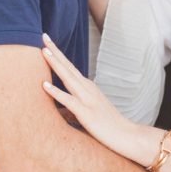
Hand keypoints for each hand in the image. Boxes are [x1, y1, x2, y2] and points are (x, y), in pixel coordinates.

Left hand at [41, 34, 135, 157]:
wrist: (126, 135)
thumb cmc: (107, 125)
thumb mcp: (88, 113)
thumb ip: (73, 109)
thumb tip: (58, 111)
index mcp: (87, 87)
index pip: (69, 67)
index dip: (58, 54)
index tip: (47, 41)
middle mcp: (87, 88)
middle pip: (68, 67)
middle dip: (55, 51)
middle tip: (43, 36)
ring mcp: (87, 99)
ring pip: (68, 78)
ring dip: (55, 64)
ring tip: (43, 51)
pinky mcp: (86, 113)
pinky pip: (68, 101)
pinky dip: (56, 92)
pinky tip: (44, 85)